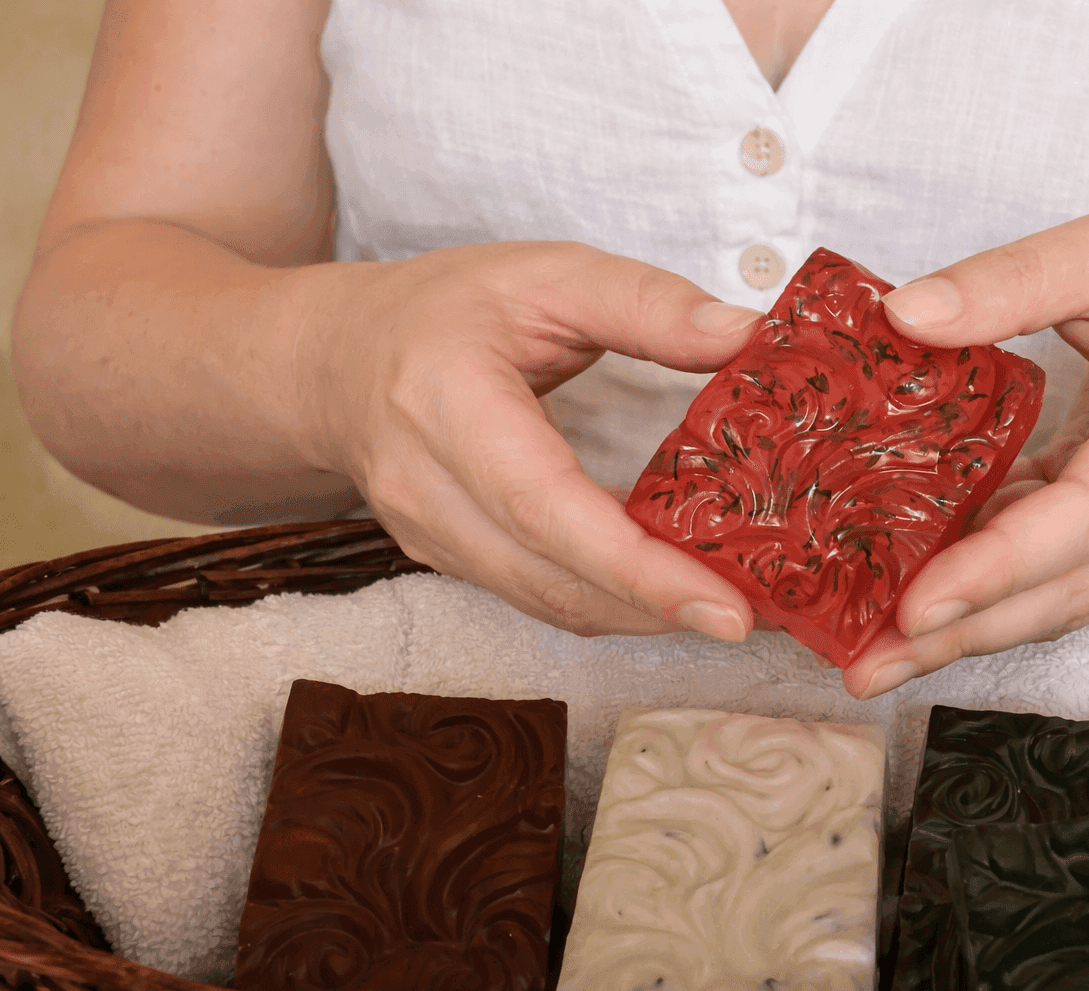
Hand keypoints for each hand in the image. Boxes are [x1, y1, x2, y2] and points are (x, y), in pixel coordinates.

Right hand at [293, 241, 762, 639]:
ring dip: (640, 614)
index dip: (638, 569)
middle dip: (659, 610)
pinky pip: (538, 597)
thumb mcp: (544, 274)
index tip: (724, 607)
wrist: (331, 362)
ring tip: (728, 604)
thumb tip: (746, 336)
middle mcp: (427, 490)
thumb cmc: (438, 311)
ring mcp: (431, 539)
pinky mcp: (448, 563)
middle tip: (754, 616)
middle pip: (551, 581)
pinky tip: (666, 586)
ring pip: (548, 604)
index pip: (546, 508)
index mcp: (447, 404)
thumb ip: (646, 303)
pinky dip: (608, 600)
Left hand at [843, 211, 1088, 697]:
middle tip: (872, 664)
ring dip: (968, 638)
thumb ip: (1016, 279)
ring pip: (1061, 603)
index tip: (922, 600)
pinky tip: (912, 613)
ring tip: (876, 661)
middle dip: (970, 631)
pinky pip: (1051, 582)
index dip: (1009, 561)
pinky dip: (984, 601)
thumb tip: (905, 315)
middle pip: (1074, 588)